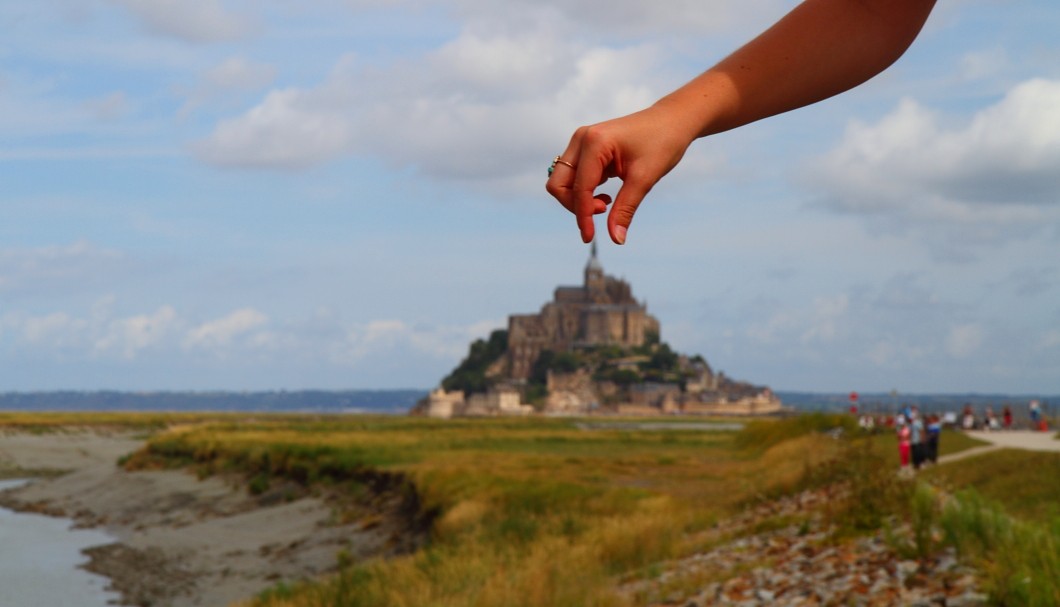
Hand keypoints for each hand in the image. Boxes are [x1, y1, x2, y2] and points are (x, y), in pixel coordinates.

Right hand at [546, 101, 695, 243]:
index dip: (582, 216)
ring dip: (578, 199)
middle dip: (574, 206)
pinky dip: (584, 191)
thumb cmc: (662, 143)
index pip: (579, 188)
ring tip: (607, 201)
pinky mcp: (586, 148)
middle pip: (558, 184)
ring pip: (562, 181)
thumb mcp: (644, 179)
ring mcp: (582, 142)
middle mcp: (582, 139)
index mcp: (594, 142)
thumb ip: (625, 209)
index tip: (589, 238)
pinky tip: (606, 194)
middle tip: (604, 210)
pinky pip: (573, 176)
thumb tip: (616, 239)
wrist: (672, 121)